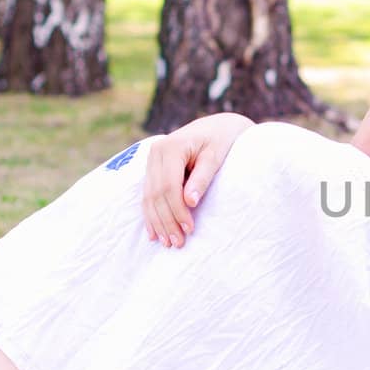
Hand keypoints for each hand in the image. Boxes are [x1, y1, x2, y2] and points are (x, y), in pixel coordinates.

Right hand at [141, 113, 253, 246]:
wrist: (218, 126)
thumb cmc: (221, 140)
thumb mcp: (215, 157)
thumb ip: (202, 177)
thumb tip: (190, 202)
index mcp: (170, 147)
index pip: (169, 186)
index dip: (177, 210)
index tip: (189, 229)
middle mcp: (155, 152)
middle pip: (157, 194)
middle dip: (167, 220)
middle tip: (178, 243)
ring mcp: (151, 159)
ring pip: (149, 196)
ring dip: (157, 222)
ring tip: (167, 242)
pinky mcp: (152, 167)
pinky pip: (148, 194)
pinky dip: (151, 214)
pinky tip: (154, 232)